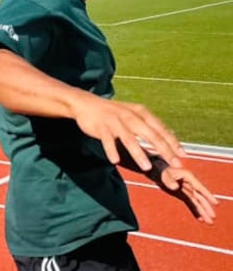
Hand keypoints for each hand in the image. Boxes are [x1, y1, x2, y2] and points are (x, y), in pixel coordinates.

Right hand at [71, 95, 185, 170]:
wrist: (87, 104)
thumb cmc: (113, 113)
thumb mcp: (134, 116)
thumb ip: (149, 127)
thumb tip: (168, 139)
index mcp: (141, 113)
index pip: (161, 129)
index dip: (173, 143)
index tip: (183, 156)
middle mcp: (130, 116)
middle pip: (150, 134)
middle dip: (164, 150)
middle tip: (174, 164)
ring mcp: (115, 121)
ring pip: (129, 139)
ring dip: (138, 153)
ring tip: (147, 167)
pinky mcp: (101, 127)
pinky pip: (107, 140)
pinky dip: (111, 150)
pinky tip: (115, 161)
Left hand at [156, 166, 218, 224]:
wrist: (156, 171)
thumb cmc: (160, 170)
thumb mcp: (164, 175)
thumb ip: (169, 181)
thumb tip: (175, 187)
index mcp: (188, 177)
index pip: (200, 188)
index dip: (208, 196)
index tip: (215, 203)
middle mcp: (190, 184)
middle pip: (200, 198)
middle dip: (207, 208)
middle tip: (213, 217)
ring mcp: (187, 190)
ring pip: (197, 203)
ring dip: (203, 212)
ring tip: (209, 222)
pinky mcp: (182, 195)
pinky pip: (190, 204)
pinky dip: (195, 211)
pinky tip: (200, 219)